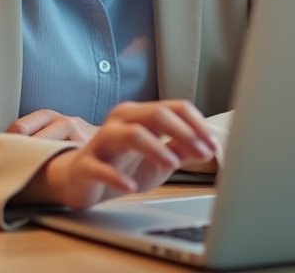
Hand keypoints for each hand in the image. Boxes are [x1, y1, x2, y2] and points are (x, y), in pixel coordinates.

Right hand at [15, 100, 218, 209]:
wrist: (81, 181)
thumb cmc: (121, 165)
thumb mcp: (159, 159)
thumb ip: (181, 150)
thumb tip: (208, 148)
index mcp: (140, 115)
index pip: (175, 108)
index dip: (197, 124)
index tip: (213, 144)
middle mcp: (121, 121)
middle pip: (156, 115)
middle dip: (185, 133)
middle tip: (203, 152)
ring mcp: (102, 141)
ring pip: (131, 134)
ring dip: (156, 147)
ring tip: (172, 162)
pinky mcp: (86, 164)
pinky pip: (102, 167)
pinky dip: (118, 177)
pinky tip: (130, 186)